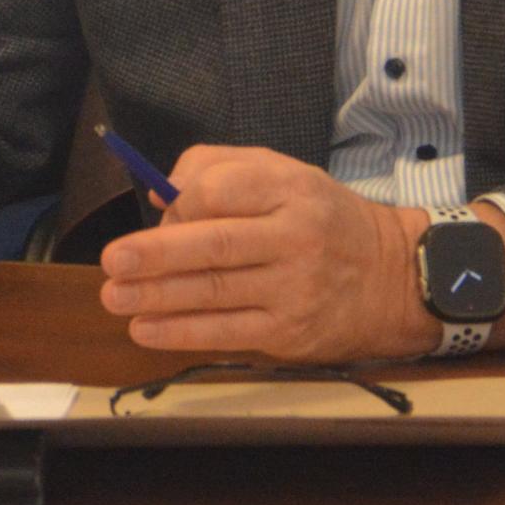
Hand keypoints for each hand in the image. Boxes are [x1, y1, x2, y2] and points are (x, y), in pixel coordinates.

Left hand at [98, 146, 468, 364]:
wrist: (392, 278)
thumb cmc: (322, 220)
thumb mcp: (285, 174)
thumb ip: (221, 170)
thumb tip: (161, 196)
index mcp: (292, 189)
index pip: (224, 190)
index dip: (181, 202)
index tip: (160, 212)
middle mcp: (296, 239)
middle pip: (214, 245)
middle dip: (156, 255)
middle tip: (112, 260)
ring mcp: (294, 290)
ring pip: (214, 293)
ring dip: (156, 297)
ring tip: (113, 296)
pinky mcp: (290, 333)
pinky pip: (225, 334)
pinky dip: (180, 333)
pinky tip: (145, 329)